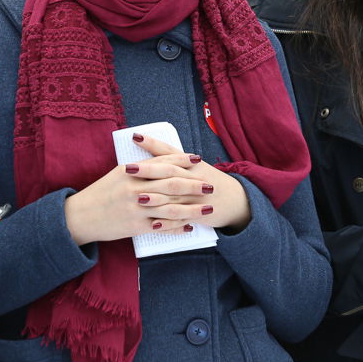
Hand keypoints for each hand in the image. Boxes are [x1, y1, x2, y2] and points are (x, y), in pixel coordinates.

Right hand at [63, 133, 246, 244]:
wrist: (81, 217)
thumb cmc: (100, 194)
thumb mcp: (116, 175)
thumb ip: (138, 169)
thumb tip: (160, 164)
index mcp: (130, 171)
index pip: (162, 162)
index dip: (182, 160)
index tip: (198, 159)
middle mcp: (135, 188)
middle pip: (171, 184)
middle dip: (194, 185)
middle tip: (210, 186)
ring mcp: (136, 208)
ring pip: (171, 208)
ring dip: (192, 208)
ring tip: (208, 208)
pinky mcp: (135, 226)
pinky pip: (162, 226)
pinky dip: (178, 227)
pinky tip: (190, 226)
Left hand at [130, 134, 250, 231]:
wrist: (234, 201)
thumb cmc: (208, 180)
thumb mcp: (194, 167)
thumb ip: (173, 159)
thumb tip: (146, 151)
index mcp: (191, 164)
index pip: (169, 152)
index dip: (152, 144)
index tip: (135, 137)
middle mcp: (193, 178)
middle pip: (168, 172)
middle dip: (148, 171)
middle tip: (128, 169)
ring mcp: (195, 196)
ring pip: (174, 197)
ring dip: (155, 198)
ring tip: (138, 197)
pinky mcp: (198, 214)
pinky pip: (181, 219)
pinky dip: (168, 223)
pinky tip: (153, 224)